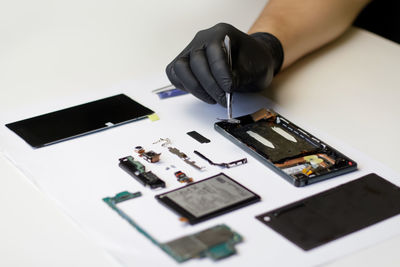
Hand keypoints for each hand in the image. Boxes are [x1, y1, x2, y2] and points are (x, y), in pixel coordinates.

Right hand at [166, 23, 283, 105]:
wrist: (250, 62)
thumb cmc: (253, 61)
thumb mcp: (254, 67)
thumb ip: (239, 76)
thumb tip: (225, 89)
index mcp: (221, 32)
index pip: (213, 49)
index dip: (219, 71)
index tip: (229, 88)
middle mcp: (202, 39)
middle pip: (196, 61)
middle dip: (210, 84)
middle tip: (223, 99)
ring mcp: (190, 51)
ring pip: (180, 68)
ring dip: (195, 88)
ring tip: (212, 99)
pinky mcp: (184, 64)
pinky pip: (175, 75)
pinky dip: (185, 87)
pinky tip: (203, 94)